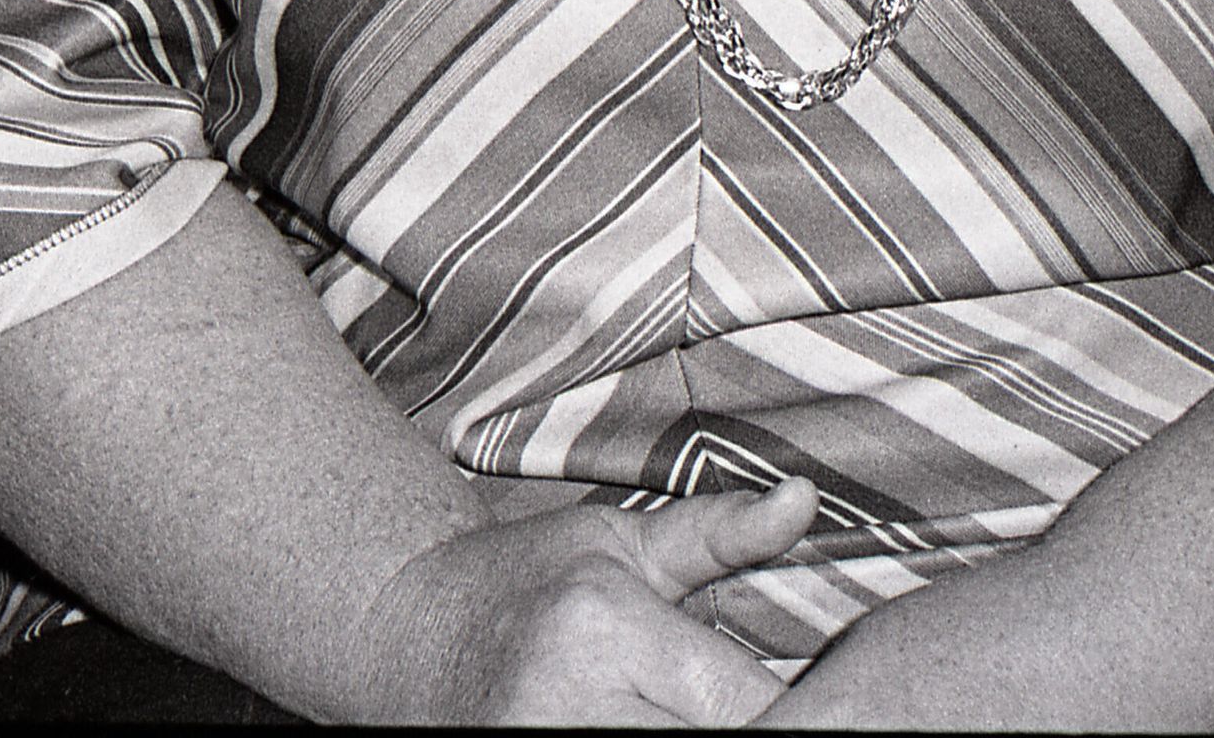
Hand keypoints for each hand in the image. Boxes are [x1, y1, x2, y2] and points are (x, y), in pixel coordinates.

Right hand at [348, 476, 820, 724]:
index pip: (745, 702)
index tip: (787, 690)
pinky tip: (648, 727)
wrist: (408, 638)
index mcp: (606, 626)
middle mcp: (573, 707)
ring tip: (686, 712)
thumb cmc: (530, 582)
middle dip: (743, 727)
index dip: (784, 704)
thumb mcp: (623, 541)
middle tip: (736, 704)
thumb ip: (721, 533)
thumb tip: (805, 499)